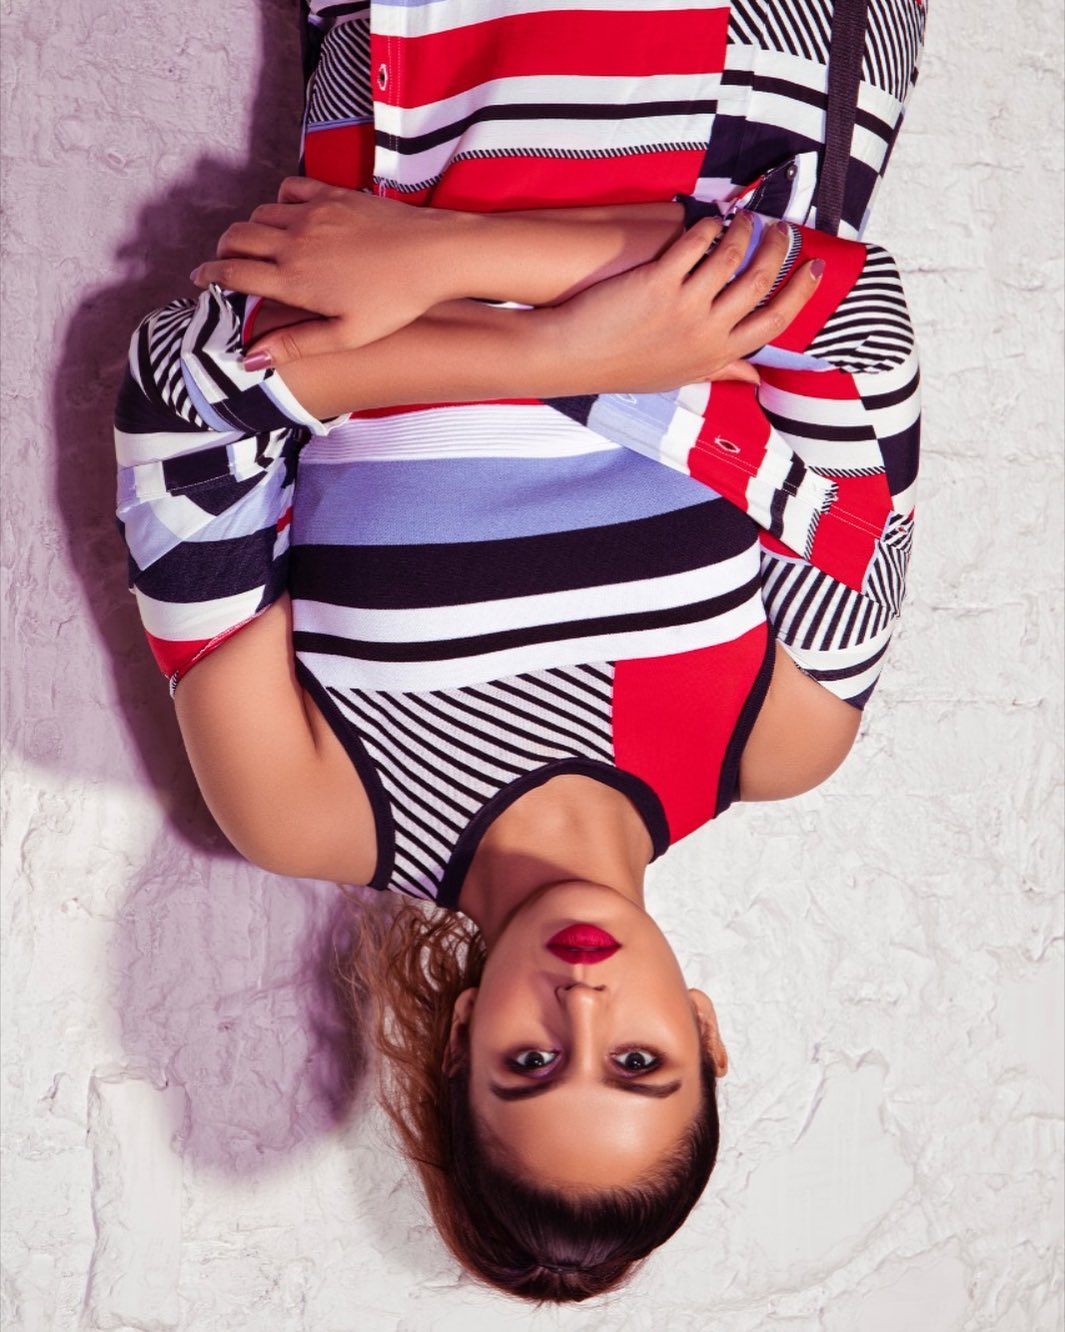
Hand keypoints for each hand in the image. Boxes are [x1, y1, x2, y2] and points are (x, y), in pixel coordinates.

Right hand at [190, 178, 470, 365]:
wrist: (433, 255)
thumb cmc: (395, 302)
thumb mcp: (346, 335)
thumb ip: (295, 344)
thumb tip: (249, 358)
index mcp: (295, 280)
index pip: (234, 273)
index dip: (209, 275)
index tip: (199, 279)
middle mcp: (295, 242)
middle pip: (237, 237)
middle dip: (223, 250)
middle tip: (224, 263)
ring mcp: (313, 214)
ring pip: (259, 213)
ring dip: (250, 228)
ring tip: (257, 245)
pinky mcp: (332, 194)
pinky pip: (289, 189)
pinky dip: (279, 202)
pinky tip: (288, 216)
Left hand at [547, 213, 822, 392]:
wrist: (575, 358)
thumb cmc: (627, 368)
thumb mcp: (681, 378)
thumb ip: (720, 372)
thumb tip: (754, 378)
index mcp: (717, 355)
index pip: (774, 322)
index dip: (799, 291)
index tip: (812, 267)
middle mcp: (706, 333)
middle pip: (760, 284)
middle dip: (778, 250)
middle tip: (782, 229)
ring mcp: (683, 307)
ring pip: (731, 257)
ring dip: (744, 230)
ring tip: (745, 217)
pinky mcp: (657, 282)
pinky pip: (694, 245)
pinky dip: (706, 227)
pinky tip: (706, 220)